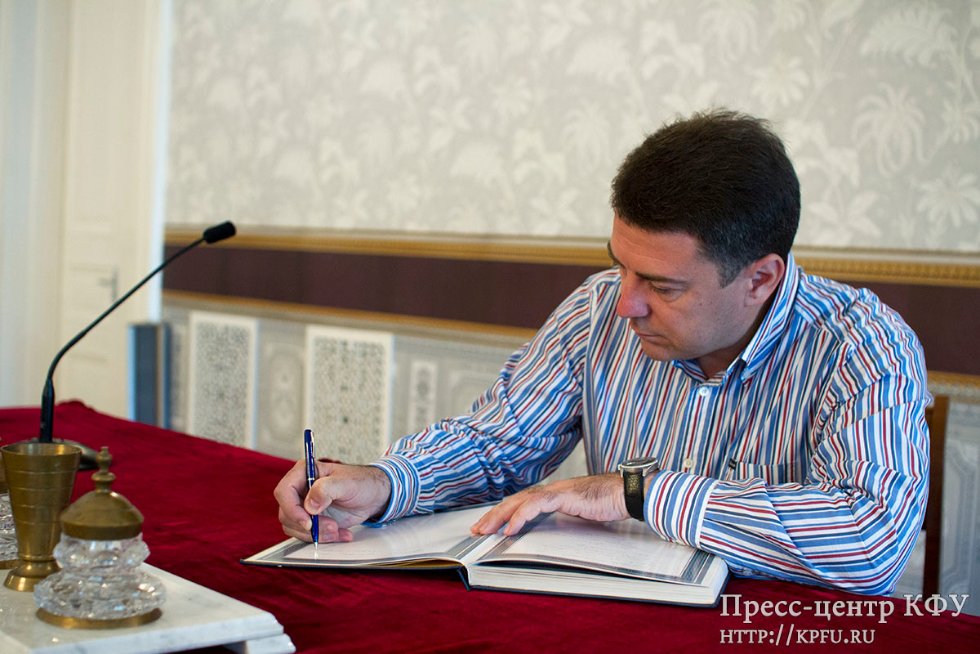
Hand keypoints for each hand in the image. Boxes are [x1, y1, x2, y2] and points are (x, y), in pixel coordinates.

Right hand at [274, 459, 390, 542]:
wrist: (373, 496)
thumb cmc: (361, 482)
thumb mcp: (346, 482)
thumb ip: (326, 489)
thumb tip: (309, 505)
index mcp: (304, 472)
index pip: (284, 491)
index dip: (292, 509)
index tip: (308, 522)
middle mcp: (300, 489)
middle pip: (287, 513)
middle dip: (308, 525)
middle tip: (332, 527)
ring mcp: (304, 506)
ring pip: (295, 527)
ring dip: (316, 534)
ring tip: (338, 530)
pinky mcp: (311, 520)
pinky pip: (307, 534)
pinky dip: (323, 538)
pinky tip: (341, 533)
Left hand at [470, 473, 627, 535]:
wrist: (627, 494)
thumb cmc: (608, 504)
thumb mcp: (580, 516)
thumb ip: (564, 521)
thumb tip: (551, 535)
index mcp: (553, 495)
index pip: (521, 502)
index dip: (503, 513)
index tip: (488, 526)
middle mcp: (550, 490)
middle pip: (514, 500)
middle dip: (493, 515)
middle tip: (476, 530)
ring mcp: (556, 491)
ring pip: (519, 501)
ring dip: (500, 516)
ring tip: (486, 530)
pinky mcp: (563, 495)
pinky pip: (535, 506)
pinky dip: (521, 517)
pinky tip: (511, 528)